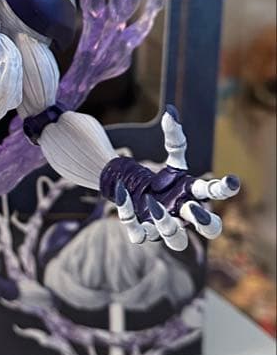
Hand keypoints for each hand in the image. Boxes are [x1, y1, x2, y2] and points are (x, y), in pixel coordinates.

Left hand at [101, 105, 239, 250]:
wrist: (134, 189)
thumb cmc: (162, 179)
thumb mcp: (171, 159)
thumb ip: (174, 139)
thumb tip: (171, 113)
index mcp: (195, 195)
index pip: (215, 194)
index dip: (225, 189)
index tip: (232, 180)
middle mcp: (184, 215)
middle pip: (210, 229)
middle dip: (205, 221)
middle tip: (193, 208)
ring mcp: (164, 227)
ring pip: (177, 241)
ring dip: (169, 226)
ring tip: (155, 207)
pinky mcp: (143, 231)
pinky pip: (138, 234)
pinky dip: (129, 214)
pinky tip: (123, 195)